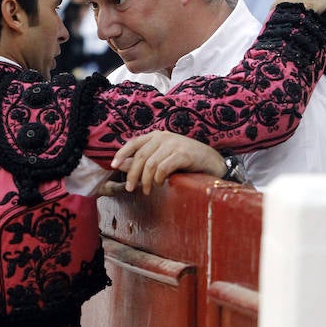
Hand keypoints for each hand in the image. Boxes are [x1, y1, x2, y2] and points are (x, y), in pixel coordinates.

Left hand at [109, 131, 226, 194]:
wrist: (212, 161)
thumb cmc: (184, 161)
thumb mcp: (161, 158)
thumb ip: (141, 161)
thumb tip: (118, 165)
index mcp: (156, 136)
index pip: (134, 142)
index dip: (122, 153)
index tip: (113, 166)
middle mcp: (164, 137)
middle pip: (140, 156)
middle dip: (132, 174)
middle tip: (130, 188)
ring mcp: (174, 144)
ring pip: (150, 164)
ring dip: (146, 180)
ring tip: (147, 190)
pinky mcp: (183, 154)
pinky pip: (164, 168)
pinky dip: (158, 178)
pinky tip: (160, 184)